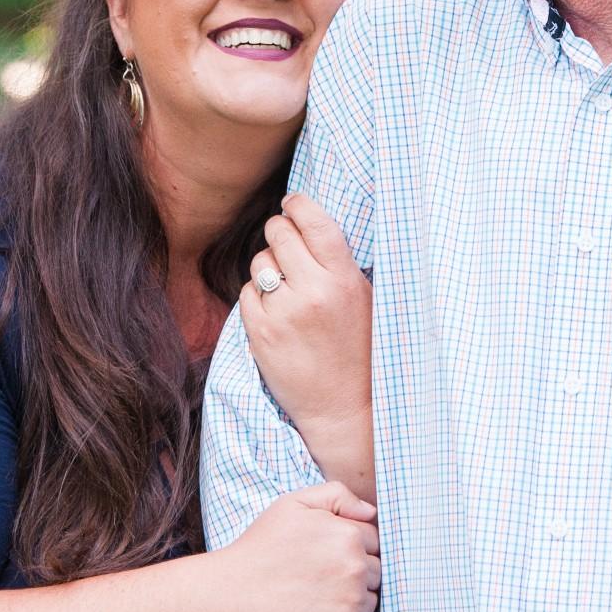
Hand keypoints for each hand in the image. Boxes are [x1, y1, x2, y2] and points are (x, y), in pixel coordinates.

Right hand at [212, 482, 378, 611]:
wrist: (232, 597)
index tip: (325, 552)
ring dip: (352, 596)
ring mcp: (352, 602)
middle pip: (376, 568)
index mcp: (348, 534)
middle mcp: (356, 568)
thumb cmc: (261, 547)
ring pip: (369, 596)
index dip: (350, 543)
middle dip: (354, 569)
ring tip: (316, 594)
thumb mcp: (292, 503)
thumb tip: (371, 512)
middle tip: (318, 574)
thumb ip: (336, 495)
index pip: (373, 538)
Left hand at [241, 193, 371, 436]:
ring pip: (260, 262)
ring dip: (268, 268)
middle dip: (279, 232)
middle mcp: (313, 292)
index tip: (292, 203)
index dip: (298, 204)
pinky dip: (258, 298)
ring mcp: (284, 314)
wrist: (345, 409)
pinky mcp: (260, 334)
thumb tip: (309, 222)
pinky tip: (277, 313)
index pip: (314, 221)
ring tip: (287, 289)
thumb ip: (339, 263)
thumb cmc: (360, 350)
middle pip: (278, 233)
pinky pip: (247, 294)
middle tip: (286, 243)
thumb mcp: (364, 299)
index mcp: (344, 279)